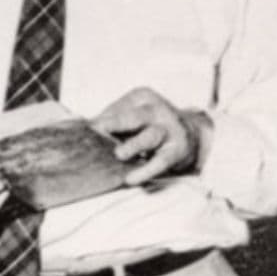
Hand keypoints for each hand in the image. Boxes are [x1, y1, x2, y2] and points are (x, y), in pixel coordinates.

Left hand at [92, 88, 211, 185]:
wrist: (192, 134)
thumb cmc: (152, 123)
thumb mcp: (135, 113)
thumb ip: (113, 120)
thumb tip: (84, 131)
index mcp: (142, 97)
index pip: (119, 108)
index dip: (103, 120)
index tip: (89, 130)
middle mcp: (157, 110)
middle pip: (136, 117)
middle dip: (117, 123)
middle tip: (99, 129)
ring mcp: (169, 130)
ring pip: (150, 136)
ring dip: (134, 145)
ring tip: (119, 154)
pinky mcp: (177, 150)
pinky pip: (160, 161)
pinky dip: (145, 170)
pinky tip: (131, 178)